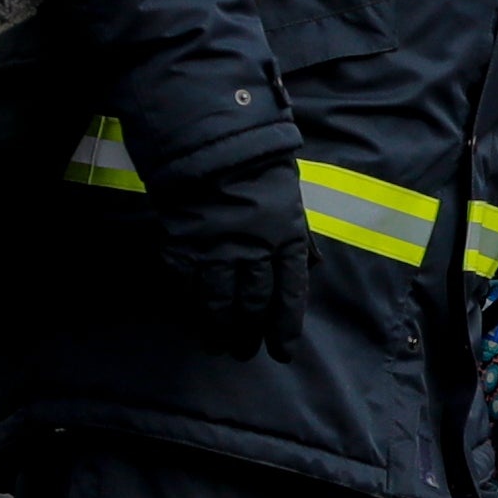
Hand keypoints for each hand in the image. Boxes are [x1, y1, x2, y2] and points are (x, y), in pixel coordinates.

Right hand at [156, 152, 311, 360]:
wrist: (212, 145)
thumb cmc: (261, 171)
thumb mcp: (293, 202)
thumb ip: (301, 238)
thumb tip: (313, 268)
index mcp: (287, 238)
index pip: (290, 293)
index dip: (286, 326)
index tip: (282, 352)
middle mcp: (254, 250)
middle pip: (254, 303)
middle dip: (250, 333)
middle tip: (245, 351)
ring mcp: (216, 249)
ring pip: (219, 301)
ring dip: (220, 328)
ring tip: (219, 346)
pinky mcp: (183, 245)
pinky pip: (187, 285)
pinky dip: (192, 305)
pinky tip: (195, 318)